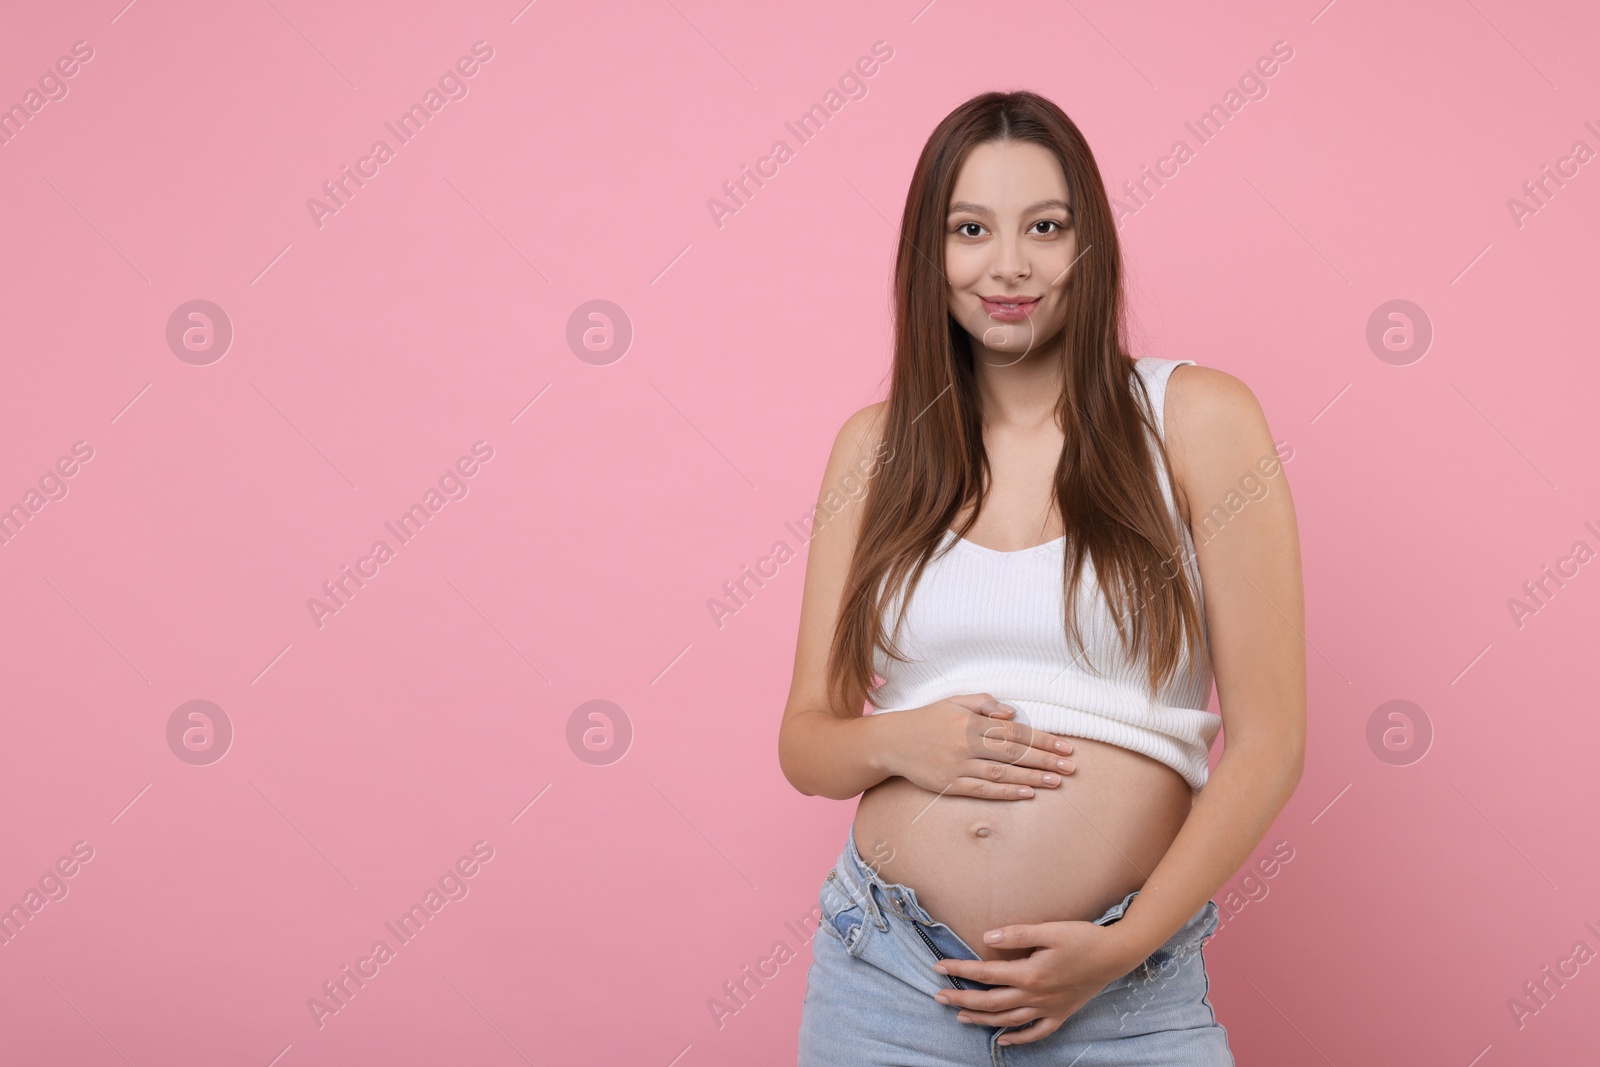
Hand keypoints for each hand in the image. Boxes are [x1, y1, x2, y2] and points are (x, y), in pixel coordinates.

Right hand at [877, 694, 1075, 799]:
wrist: (891, 742)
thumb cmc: (926, 719)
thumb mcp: (953, 701)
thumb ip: (983, 703)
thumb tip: (1012, 712)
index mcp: (970, 721)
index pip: (1014, 731)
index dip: (1042, 739)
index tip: (1066, 747)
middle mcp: (966, 743)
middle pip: (1013, 753)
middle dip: (1045, 760)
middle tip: (1070, 767)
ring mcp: (957, 765)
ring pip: (1002, 773)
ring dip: (1031, 778)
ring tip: (1056, 782)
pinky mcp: (948, 784)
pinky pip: (982, 790)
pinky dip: (1006, 792)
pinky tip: (1027, 794)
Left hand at [931, 919, 1140, 1044]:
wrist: (1117, 955)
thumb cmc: (1083, 938)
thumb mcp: (1050, 930)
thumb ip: (1018, 934)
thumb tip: (987, 938)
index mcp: (1030, 973)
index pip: (986, 974)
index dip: (960, 970)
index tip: (938, 967)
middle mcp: (1036, 996)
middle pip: (991, 1001)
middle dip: (962, 999)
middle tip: (938, 997)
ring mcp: (1049, 1008)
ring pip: (1008, 1020)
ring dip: (982, 1019)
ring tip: (960, 1016)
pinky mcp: (1061, 1014)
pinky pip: (1036, 1033)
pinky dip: (1018, 1039)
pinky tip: (1003, 1039)